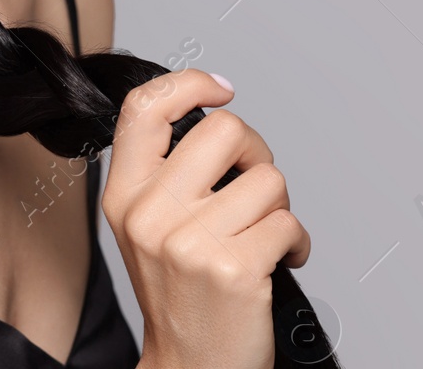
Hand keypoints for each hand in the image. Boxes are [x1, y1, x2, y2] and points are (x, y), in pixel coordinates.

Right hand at [100, 70, 309, 368]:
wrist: (192, 368)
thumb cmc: (180, 294)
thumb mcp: (148, 226)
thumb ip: (166, 173)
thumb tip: (212, 113)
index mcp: (125, 196)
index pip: (143, 109)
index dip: (188, 83)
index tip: (220, 92)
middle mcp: (151, 216)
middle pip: (225, 130)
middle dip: (256, 153)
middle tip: (253, 185)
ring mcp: (191, 243)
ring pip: (268, 179)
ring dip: (279, 208)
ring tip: (262, 236)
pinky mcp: (234, 269)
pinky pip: (289, 223)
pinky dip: (296, 242)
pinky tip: (277, 261)